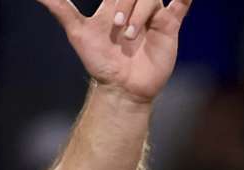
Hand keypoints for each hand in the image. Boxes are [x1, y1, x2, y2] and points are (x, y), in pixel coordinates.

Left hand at [36, 0, 193, 103]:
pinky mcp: (171, 24)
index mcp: (116, 3)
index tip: (111, 19)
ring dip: (140, 14)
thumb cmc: (99, 61)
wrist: (121, 87)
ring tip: (129, 37)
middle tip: (117, 28)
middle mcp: (136, 6)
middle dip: (125, 5)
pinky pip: (182, 2)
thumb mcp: (77, 32)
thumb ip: (61, 9)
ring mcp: (154, 14)